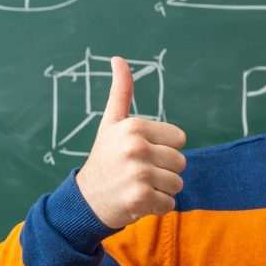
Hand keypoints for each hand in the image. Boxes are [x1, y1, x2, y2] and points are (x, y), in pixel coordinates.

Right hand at [75, 56, 187, 229]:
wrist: (85, 199)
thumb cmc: (105, 158)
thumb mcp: (111, 123)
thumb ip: (121, 92)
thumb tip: (118, 59)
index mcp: (134, 127)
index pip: (179, 139)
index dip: (164, 149)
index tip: (141, 153)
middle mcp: (137, 148)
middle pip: (180, 162)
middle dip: (164, 171)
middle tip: (139, 172)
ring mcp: (139, 174)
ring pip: (177, 184)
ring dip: (162, 190)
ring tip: (139, 186)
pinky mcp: (141, 198)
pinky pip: (170, 203)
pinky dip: (157, 206)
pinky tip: (138, 201)